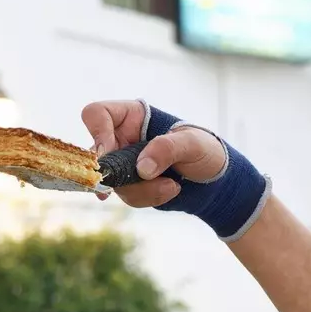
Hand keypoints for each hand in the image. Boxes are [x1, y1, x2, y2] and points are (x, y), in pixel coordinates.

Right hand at [81, 100, 227, 207]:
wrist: (214, 177)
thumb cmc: (204, 149)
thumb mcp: (192, 143)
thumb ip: (167, 148)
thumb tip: (142, 169)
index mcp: (131, 116)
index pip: (96, 114)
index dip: (97, 132)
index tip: (109, 153)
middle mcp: (121, 138)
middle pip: (99, 155)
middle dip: (121, 173)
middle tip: (146, 178)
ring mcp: (123, 163)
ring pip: (113, 181)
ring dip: (141, 189)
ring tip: (172, 186)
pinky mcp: (131, 184)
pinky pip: (128, 195)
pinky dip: (149, 197)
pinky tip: (171, 191)